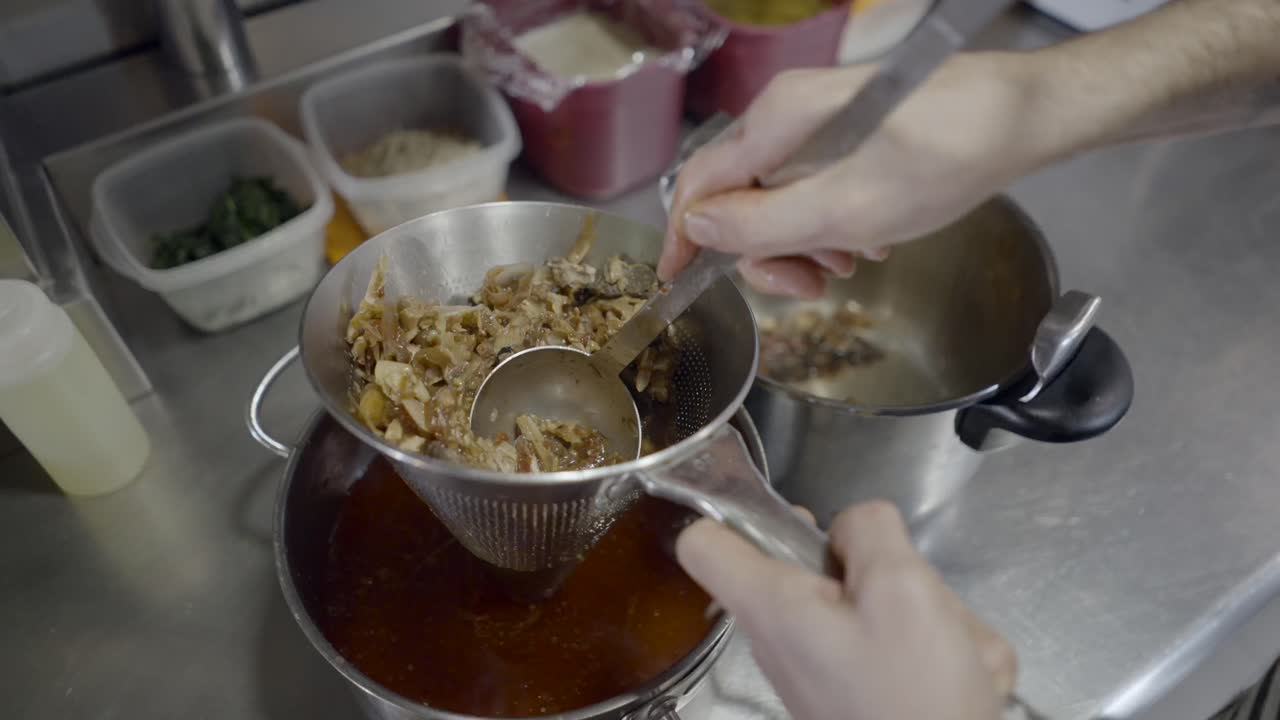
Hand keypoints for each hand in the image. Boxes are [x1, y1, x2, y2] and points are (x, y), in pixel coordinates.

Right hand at [658, 52, 1049, 297]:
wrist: (1024, 118)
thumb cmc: (941, 160)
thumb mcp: (845, 209)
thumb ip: (762, 224)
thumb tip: (697, 227)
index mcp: (775, 123)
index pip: (699, 183)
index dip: (683, 238)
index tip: (678, 283)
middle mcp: (788, 115)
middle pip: (742, 195)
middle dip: (766, 251)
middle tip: (808, 287)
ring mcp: (821, 122)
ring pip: (782, 198)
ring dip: (805, 243)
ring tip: (850, 265)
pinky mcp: (852, 132)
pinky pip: (818, 187)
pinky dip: (832, 223)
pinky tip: (871, 242)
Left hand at [676, 501, 1016, 719]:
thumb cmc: (915, 698)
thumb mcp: (902, 589)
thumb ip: (871, 532)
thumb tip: (854, 524)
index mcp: (771, 605)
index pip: (703, 544)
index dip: (730, 510)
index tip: (779, 504)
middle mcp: (780, 637)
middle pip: (812, 564)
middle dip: (876, 567)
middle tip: (909, 591)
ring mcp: (818, 667)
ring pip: (865, 602)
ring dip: (923, 614)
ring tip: (950, 647)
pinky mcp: (853, 691)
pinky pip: (890, 644)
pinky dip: (933, 651)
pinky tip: (961, 674)